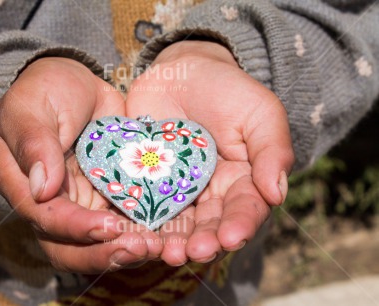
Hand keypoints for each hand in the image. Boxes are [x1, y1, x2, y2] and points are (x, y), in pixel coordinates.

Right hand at [0, 58, 161, 273]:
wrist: (75, 85)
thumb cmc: (44, 91)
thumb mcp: (31, 108)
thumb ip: (33, 144)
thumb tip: (41, 190)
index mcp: (24, 188)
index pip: (47, 220)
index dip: (76, 228)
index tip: (107, 227)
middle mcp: (54, 205)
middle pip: (72, 247)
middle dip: (105, 254)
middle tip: (140, 248)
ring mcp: (85, 203)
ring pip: (101, 243)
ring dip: (128, 249)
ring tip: (158, 246)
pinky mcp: (111, 196)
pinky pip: (127, 220)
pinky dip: (145, 229)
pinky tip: (168, 231)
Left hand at [126, 41, 294, 264]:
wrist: (181, 72)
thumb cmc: (227, 90)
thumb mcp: (259, 113)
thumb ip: (272, 151)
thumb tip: (277, 195)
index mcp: (242, 181)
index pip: (245, 209)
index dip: (240, 225)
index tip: (231, 237)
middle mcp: (209, 193)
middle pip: (209, 224)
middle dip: (204, 241)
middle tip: (194, 252)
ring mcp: (176, 190)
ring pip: (177, 222)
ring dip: (173, 240)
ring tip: (168, 253)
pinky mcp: (146, 182)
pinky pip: (143, 203)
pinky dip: (141, 220)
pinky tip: (136, 232)